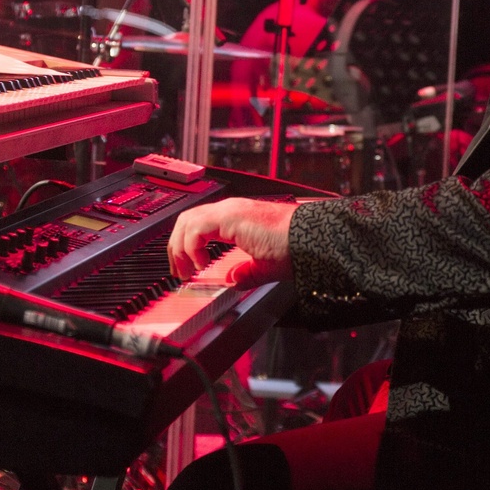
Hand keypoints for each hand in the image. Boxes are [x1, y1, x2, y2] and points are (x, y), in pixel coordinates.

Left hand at [168, 198, 296, 281]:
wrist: (313, 240)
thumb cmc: (297, 247)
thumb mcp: (265, 265)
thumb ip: (246, 272)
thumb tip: (232, 279)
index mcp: (237, 218)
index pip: (199, 224)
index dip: (186, 246)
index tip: (187, 268)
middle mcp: (231, 210)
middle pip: (187, 219)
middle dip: (177, 247)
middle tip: (180, 271)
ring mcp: (231, 211)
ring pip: (187, 220)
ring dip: (180, 247)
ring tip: (187, 269)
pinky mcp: (233, 217)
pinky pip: (197, 228)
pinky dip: (192, 246)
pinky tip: (201, 264)